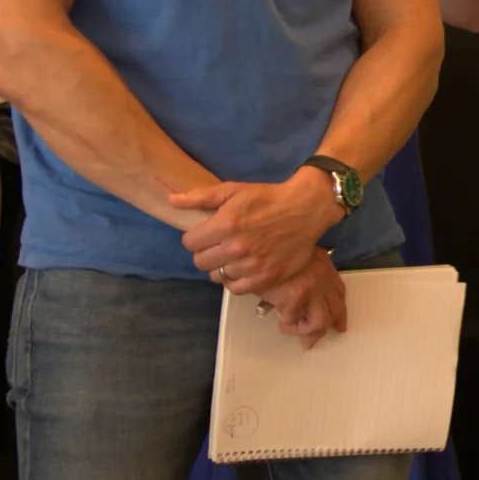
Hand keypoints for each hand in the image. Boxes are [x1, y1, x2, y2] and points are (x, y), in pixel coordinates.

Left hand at [174, 168, 346, 293]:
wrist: (306, 208)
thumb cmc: (268, 198)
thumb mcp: (234, 191)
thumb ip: (201, 198)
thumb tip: (172, 200)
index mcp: (226, 224)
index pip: (190, 243)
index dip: (197, 237)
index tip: (208, 233)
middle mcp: (236, 248)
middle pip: (201, 262)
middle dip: (207, 252)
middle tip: (222, 244)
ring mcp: (252, 266)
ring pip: (217, 276)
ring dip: (223, 266)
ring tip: (236, 254)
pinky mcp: (266, 279)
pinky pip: (236, 288)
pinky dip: (236, 279)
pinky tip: (244, 267)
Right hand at [256, 249, 350, 349]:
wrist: (254, 248)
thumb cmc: (271, 253)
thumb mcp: (294, 257)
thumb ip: (303, 272)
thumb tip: (302, 294)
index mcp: (323, 265)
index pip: (338, 290)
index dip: (339, 309)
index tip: (338, 323)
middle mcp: (321, 276)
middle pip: (335, 308)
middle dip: (329, 326)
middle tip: (313, 340)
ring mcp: (309, 288)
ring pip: (320, 322)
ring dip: (305, 330)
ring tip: (291, 329)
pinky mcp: (293, 298)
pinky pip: (293, 321)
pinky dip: (287, 325)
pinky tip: (279, 321)